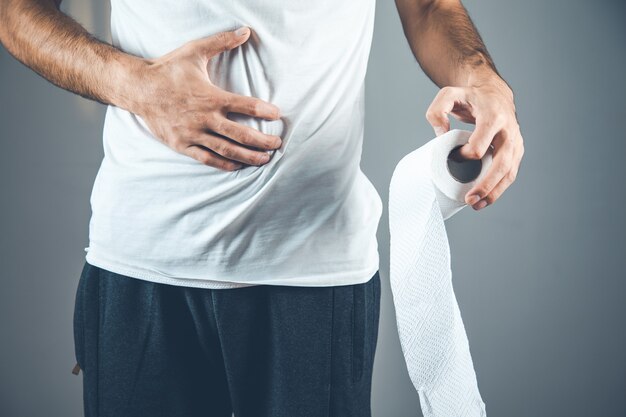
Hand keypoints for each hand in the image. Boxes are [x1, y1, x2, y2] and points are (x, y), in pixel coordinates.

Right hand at [128, 27, 281, 170]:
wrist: (138, 88)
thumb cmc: (168, 69)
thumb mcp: (195, 51)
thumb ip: (222, 42)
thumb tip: (245, 31)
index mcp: (212, 97)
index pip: (246, 106)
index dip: (265, 111)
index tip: (277, 115)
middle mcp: (205, 118)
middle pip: (241, 135)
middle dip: (262, 141)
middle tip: (277, 144)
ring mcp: (193, 134)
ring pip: (227, 150)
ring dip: (248, 156)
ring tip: (264, 159)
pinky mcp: (182, 144)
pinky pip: (207, 158)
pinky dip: (224, 164)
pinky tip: (237, 166)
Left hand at [425, 74, 523, 209]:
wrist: (494, 92)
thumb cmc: (470, 96)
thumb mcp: (449, 94)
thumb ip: (438, 110)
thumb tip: (440, 135)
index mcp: (493, 116)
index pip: (479, 145)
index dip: (464, 156)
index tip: (454, 157)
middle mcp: (509, 130)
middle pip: (500, 163)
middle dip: (485, 184)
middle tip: (469, 200)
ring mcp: (516, 141)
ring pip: (509, 172)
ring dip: (494, 192)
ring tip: (477, 205)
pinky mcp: (517, 150)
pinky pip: (511, 173)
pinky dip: (500, 188)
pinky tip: (487, 200)